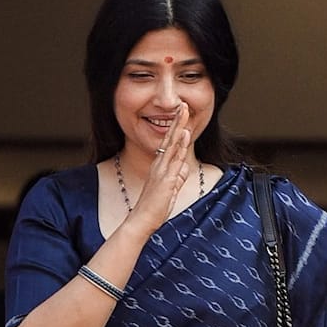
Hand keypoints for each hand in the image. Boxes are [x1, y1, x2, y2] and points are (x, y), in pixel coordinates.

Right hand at [124, 104, 191, 234]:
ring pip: (172, 145)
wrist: (142, 220)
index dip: (175, 129)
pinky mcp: (166, 180)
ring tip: (184, 111)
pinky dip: (180, 146)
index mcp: (159, 167)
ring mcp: (162, 171)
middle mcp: (159, 165)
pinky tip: (183, 134)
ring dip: (178, 127)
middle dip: (177, 121)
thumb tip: (185, 167)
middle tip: (183, 105)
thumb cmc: (154, 208)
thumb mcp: (170, 190)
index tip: (181, 115)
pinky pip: (175, 160)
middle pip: (170, 139)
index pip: (169, 144)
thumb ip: (178, 178)